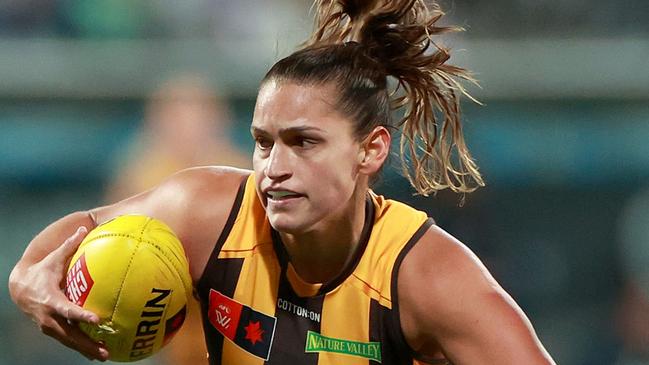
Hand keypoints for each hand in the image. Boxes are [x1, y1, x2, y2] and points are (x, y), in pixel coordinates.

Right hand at [9, 226, 108, 360]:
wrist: (20, 289)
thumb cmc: (42, 271)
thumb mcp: (53, 259)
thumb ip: (69, 245)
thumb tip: (84, 227)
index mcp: (51, 300)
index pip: (68, 310)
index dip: (81, 315)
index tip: (97, 319)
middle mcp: (50, 318)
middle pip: (70, 334)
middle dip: (87, 343)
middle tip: (105, 351)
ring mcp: (50, 327)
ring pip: (70, 342)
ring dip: (87, 350)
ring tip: (105, 356)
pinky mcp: (54, 331)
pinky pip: (69, 341)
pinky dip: (82, 348)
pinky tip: (98, 353)